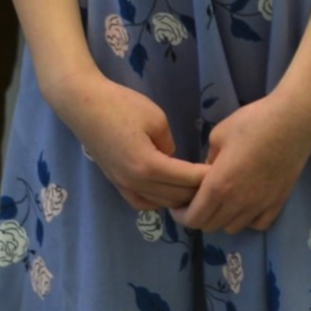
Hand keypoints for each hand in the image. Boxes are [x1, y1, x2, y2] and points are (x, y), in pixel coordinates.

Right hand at [52, 71, 206, 212]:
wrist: (84, 106)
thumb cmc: (122, 106)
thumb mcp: (156, 119)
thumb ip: (169, 144)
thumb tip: (172, 159)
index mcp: (149, 166)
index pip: (187, 180)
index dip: (208, 178)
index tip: (226, 173)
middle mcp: (136, 183)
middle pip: (176, 197)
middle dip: (198, 191)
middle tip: (217, 182)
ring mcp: (124, 186)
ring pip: (161, 203)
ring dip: (181, 199)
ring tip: (199, 189)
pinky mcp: (116, 183)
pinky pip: (143, 202)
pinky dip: (160, 201)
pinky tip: (170, 193)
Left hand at [180, 89, 310, 235]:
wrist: (294, 120)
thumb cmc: (254, 121)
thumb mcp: (219, 135)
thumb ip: (208, 160)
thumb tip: (208, 172)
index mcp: (218, 186)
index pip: (193, 218)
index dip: (181, 215)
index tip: (178, 206)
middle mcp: (238, 202)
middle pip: (210, 226)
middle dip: (199, 216)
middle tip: (197, 202)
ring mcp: (260, 205)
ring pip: (232, 227)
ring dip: (222, 218)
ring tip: (222, 202)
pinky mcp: (278, 202)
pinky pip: (257, 224)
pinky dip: (247, 219)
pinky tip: (246, 204)